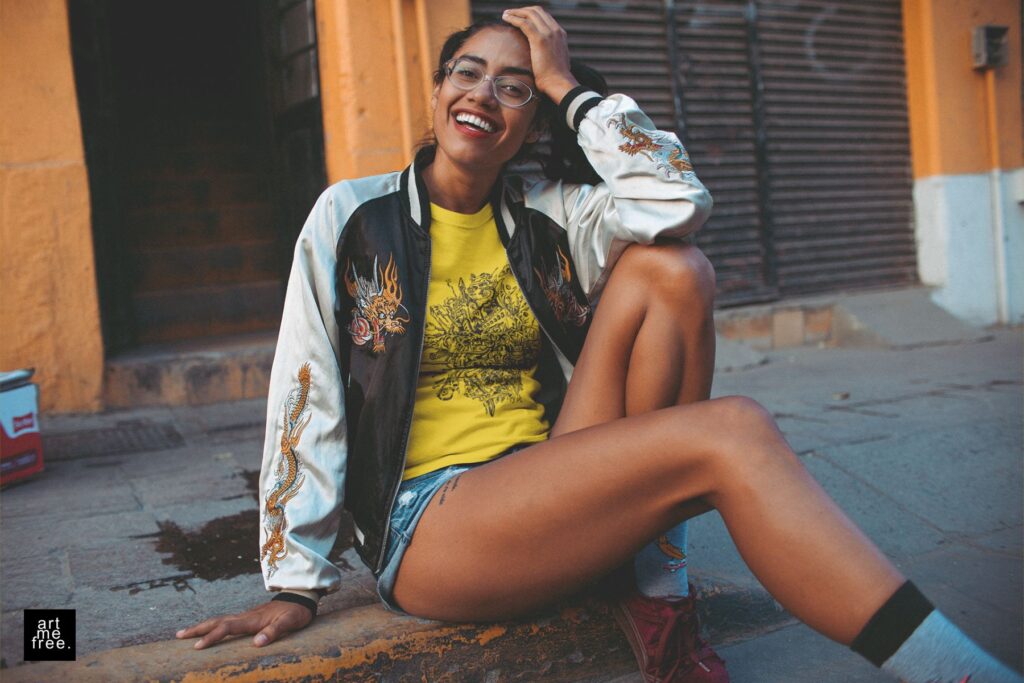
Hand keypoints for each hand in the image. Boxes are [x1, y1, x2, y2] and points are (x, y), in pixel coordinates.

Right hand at [176, 600, 312, 649]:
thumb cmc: (296, 612)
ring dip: (202, 626)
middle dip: (198, 629)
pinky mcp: (249, 617)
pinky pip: (226, 621)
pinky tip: (208, 630)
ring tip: (184, 633)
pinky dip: (212, 626)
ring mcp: (246, 616)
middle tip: (178, 636)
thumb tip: (257, 643)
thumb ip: (274, 631)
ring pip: (219, 620)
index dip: (212, 637)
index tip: (197, 647)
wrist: (301, 597)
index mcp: (253, 619)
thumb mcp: (290, 623)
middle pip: (217, 621)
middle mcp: (246, 616)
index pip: (228, 628)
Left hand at [502, 6, 579, 101]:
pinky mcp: (540, 39)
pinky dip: (513, 18)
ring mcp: (548, 33)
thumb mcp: (556, 61)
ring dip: (516, 12)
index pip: (544, 16)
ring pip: (530, 14)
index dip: (531, 14)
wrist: (558, 83)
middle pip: (537, 11)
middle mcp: (555, 30)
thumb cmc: (555, 79)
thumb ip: (551, 53)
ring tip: (505, 14)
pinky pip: (524, 23)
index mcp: (560, 34)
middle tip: (510, 13)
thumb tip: (543, 58)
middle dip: (522, 10)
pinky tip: (505, 18)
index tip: (520, 17)